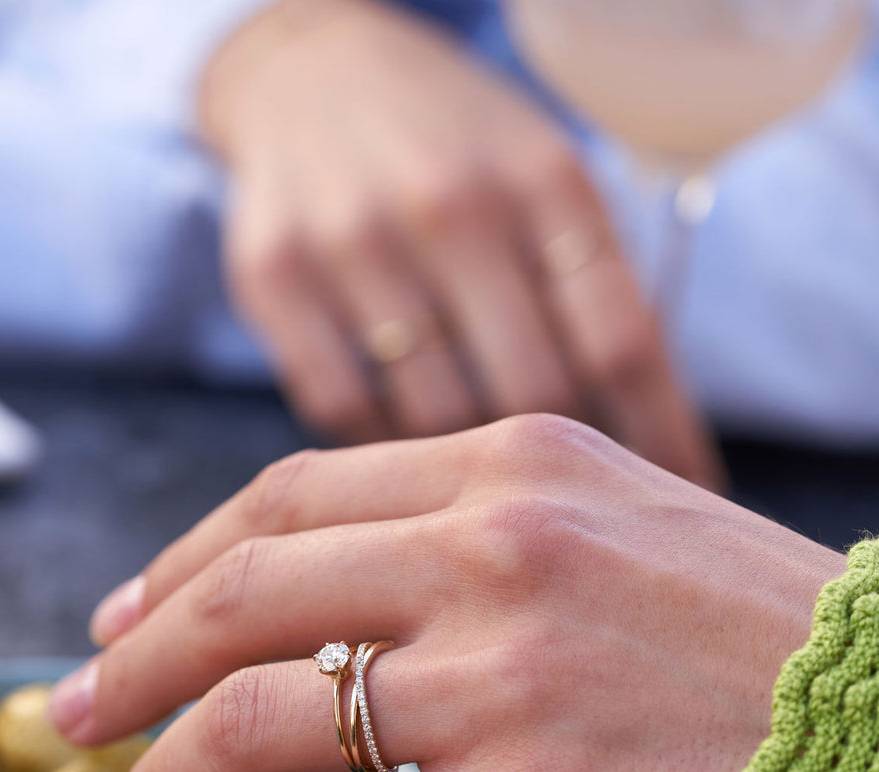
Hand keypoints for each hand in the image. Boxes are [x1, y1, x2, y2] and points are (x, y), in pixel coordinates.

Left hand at [47, 415, 841, 771]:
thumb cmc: (770, 649)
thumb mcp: (633, 529)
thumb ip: (495, 533)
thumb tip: (365, 586)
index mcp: (518, 464)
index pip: (293, 497)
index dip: (180, 563)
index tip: (125, 619)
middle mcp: (496, 550)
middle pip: (242, 594)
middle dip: (130, 664)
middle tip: (74, 719)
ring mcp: (503, 683)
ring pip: (256, 721)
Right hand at [200, 0, 718, 486]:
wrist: (311, 78)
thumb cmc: (457, 158)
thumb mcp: (547, 188)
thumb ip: (596, 300)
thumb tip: (659, 460)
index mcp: (545, 179)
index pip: (622, 341)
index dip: (658, 441)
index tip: (676, 504)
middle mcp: (453, 200)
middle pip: (531, 394)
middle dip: (558, 473)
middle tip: (564, 514)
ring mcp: (356, 237)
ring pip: (433, 417)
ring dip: (460, 470)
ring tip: (476, 490)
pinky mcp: (272, 278)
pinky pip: (342, 413)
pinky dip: (375, 450)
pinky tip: (396, 452)